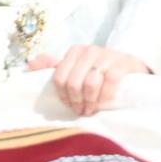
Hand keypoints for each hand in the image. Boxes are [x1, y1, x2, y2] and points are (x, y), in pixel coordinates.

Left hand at [28, 44, 148, 115]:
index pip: (59, 77)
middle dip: (76, 102)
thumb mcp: (75, 68)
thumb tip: (31, 63)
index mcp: (75, 51)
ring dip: (90, 102)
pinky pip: (109, 83)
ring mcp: (107, 55)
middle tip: (81, 111)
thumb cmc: (98, 71)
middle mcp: (90, 50)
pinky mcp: (122, 63)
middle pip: (73, 82)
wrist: (129, 67)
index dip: (63, 96)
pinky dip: (105, 98)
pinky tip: (104, 104)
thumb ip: (53, 67)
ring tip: (92, 110)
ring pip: (90, 84)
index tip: (69, 105)